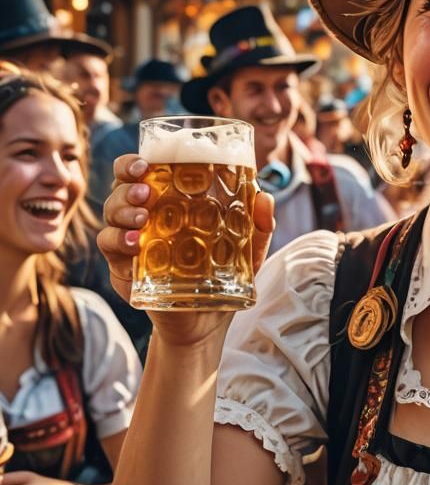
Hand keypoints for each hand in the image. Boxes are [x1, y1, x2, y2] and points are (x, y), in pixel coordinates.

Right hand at [98, 154, 275, 345]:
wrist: (207, 322)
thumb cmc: (225, 277)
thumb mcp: (247, 251)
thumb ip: (258, 226)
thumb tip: (265, 197)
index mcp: (171, 204)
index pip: (144, 173)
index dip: (135, 163)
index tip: (145, 162)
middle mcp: (146, 217)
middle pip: (122, 188)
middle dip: (127, 184)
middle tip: (144, 191)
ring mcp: (131, 242)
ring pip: (112, 214)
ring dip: (123, 211)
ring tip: (142, 218)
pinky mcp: (123, 268)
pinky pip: (109, 248)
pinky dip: (117, 242)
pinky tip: (133, 244)